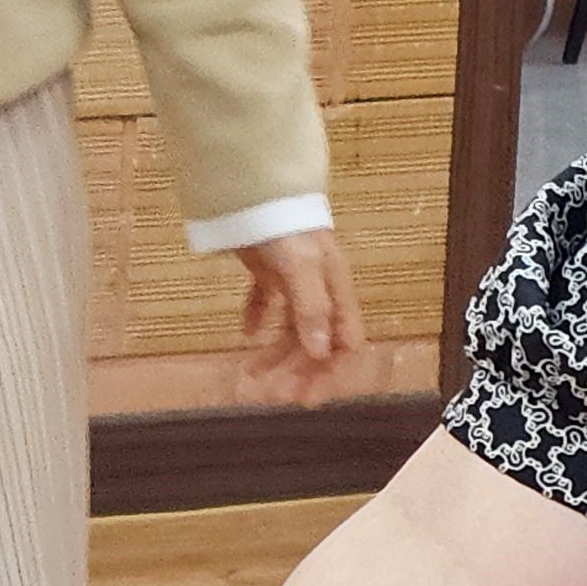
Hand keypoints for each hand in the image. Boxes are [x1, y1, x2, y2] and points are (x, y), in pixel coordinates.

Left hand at [233, 228, 365, 406]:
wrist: (259, 185)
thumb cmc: (288, 224)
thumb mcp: (303, 267)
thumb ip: (311, 309)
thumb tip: (319, 352)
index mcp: (336, 294)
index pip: (343, 345)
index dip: (328, 374)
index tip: (304, 399)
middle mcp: (320, 292)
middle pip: (313, 344)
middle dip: (294, 372)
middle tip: (266, 395)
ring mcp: (295, 282)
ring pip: (289, 331)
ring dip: (272, 356)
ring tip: (249, 377)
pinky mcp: (270, 271)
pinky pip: (266, 304)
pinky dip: (255, 320)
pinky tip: (244, 332)